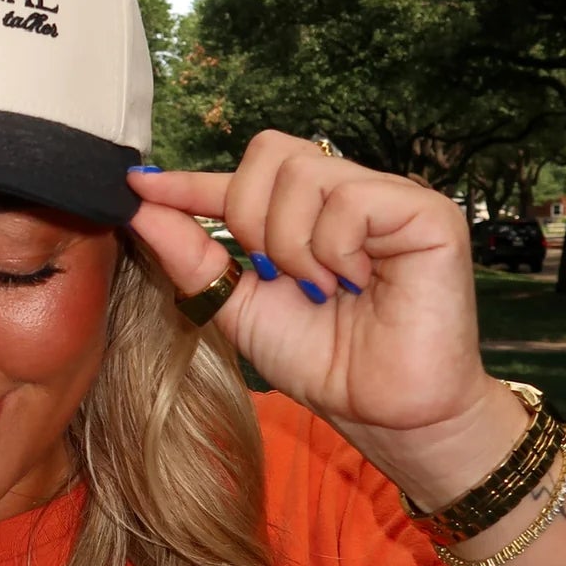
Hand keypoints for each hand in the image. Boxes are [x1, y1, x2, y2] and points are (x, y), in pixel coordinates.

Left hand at [126, 133, 515, 499]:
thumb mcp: (238, 305)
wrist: (381, 412)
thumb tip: (140, 204)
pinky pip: (350, 200)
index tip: (138, 186)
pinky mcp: (427, 213)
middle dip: (249, 220)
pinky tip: (355, 283)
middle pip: (270, 153)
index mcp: (306, 211)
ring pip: (304, 174)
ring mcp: (389, 197)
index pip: (242, 173)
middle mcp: (347, 191)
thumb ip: (192, 255)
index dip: (191, 181)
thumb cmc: (322, 360)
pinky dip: (335, 249)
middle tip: (273, 275)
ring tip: (322, 288)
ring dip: (293, 245)